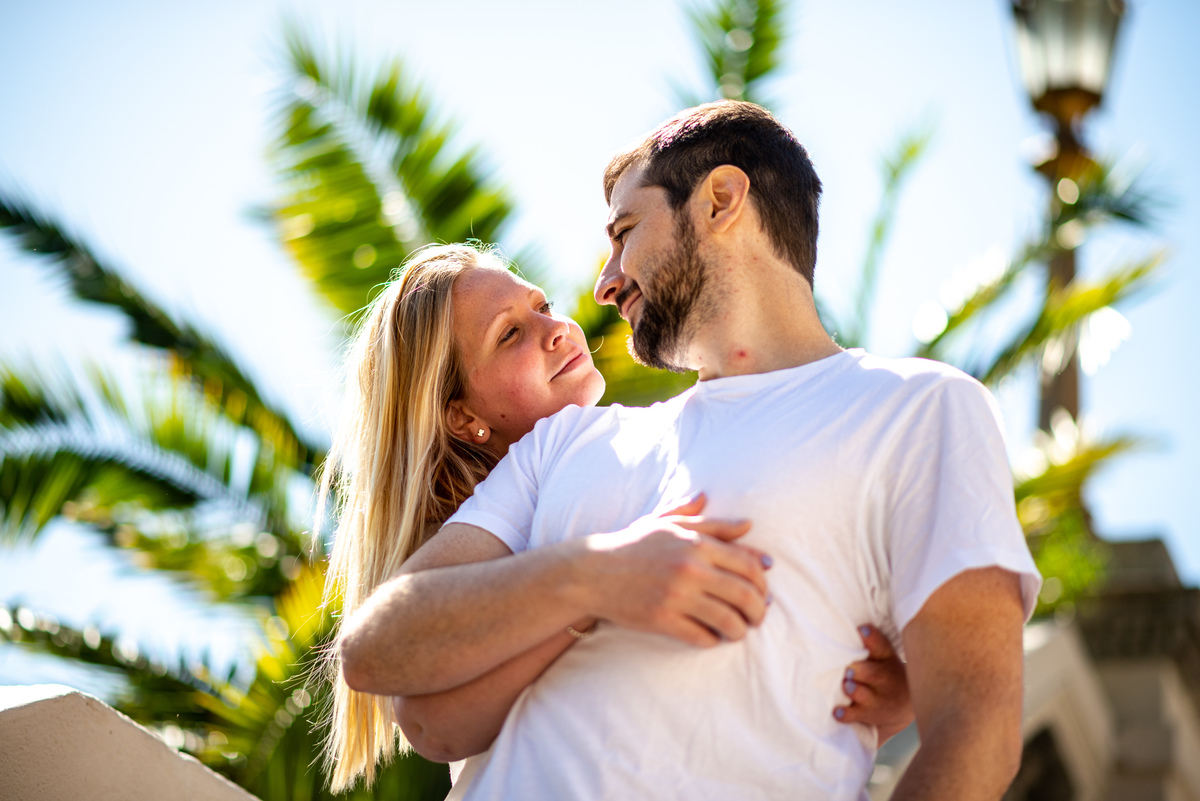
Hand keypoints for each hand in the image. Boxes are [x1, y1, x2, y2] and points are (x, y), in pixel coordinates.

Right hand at [576, 493, 771, 646]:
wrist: (593, 572)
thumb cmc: (633, 545)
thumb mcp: (669, 524)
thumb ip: (710, 523)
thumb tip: (748, 524)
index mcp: (696, 542)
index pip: (748, 565)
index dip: (762, 582)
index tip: (763, 592)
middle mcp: (690, 568)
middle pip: (745, 595)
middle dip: (758, 611)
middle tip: (758, 618)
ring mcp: (677, 595)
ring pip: (728, 620)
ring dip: (740, 631)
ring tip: (738, 632)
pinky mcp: (662, 619)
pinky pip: (702, 637)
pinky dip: (713, 640)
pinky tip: (712, 637)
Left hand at [832, 624, 913, 743]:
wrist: (904, 705)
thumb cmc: (886, 672)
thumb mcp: (885, 656)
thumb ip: (871, 641)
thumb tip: (855, 625)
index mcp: (886, 659)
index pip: (881, 646)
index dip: (872, 637)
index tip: (862, 629)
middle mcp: (883, 679)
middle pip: (873, 673)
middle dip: (861, 670)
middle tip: (850, 668)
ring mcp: (875, 699)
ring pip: (864, 695)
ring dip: (855, 691)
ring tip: (847, 687)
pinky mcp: (867, 714)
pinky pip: (855, 715)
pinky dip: (846, 715)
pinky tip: (837, 712)